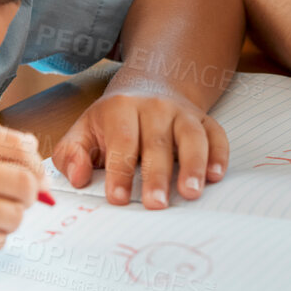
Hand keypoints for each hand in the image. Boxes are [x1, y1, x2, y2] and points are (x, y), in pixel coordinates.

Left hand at [51, 83, 230, 208]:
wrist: (150, 86)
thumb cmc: (113, 121)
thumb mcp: (84, 130)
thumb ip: (71, 155)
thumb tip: (78, 178)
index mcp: (120, 109)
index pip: (121, 141)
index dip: (120, 170)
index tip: (118, 198)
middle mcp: (154, 107)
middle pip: (157, 142)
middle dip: (156, 175)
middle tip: (156, 205)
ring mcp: (182, 112)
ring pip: (191, 136)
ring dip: (193, 164)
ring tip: (190, 192)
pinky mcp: (204, 120)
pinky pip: (216, 134)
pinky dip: (219, 155)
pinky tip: (215, 176)